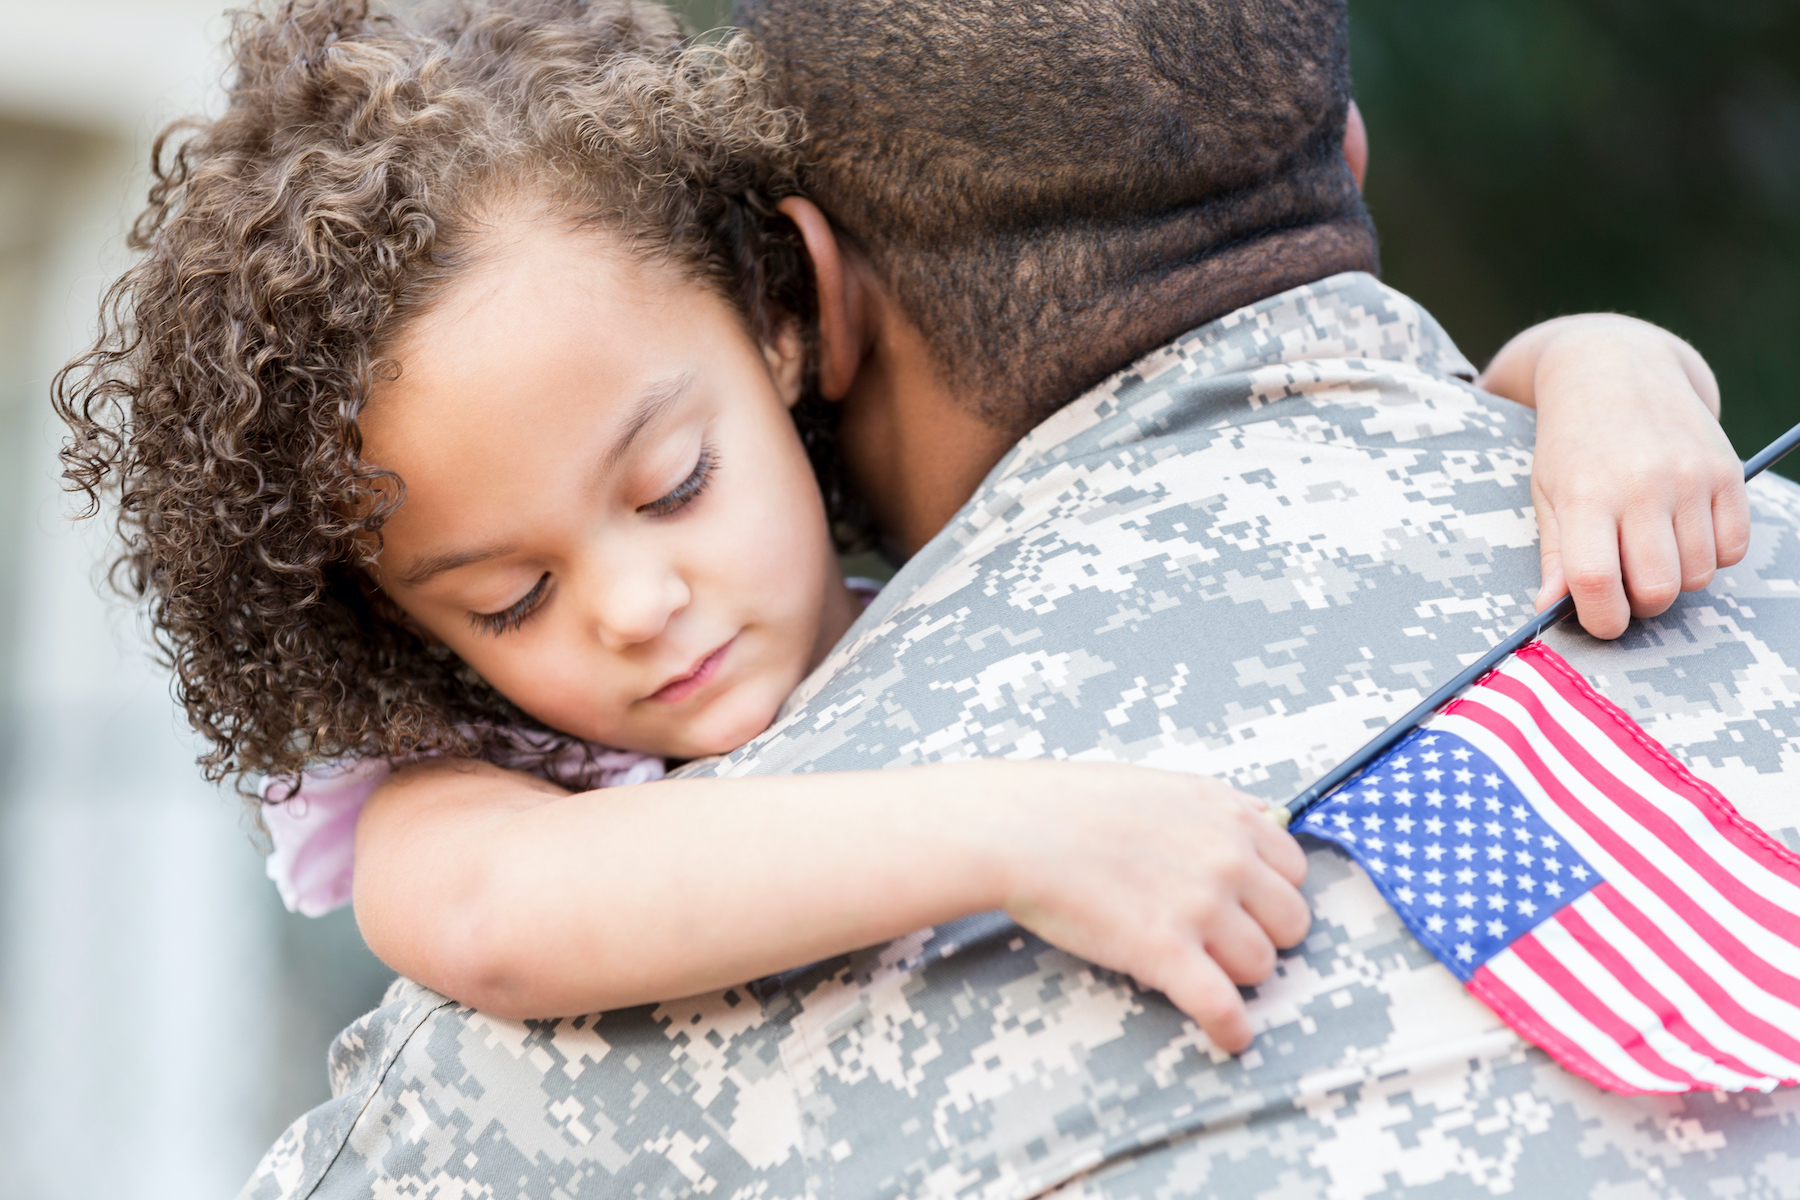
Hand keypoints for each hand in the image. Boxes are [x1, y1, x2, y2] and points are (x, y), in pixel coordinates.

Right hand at [985, 762, 1309, 1052]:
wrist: (1015, 828)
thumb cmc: (1071, 805)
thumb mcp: (1163, 785)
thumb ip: (1219, 806)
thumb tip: (1268, 818)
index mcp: (1227, 815)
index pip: (1295, 870)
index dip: (1269, 894)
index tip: (1247, 908)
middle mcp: (1226, 858)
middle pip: (1290, 923)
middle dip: (1260, 935)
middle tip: (1221, 942)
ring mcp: (1200, 905)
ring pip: (1260, 966)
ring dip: (1234, 976)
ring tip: (1200, 973)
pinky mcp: (1165, 951)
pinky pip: (1223, 1007)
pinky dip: (1231, 1030)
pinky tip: (1227, 1038)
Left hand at [1481, 315, 1748, 638]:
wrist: (1615, 369)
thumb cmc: (1572, 442)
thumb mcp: (1548, 494)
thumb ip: (1554, 555)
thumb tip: (1549, 610)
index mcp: (1586, 495)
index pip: (1597, 580)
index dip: (1600, 619)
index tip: (1600, 619)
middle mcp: (1642, 485)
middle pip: (1657, 588)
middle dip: (1641, 604)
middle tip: (1626, 584)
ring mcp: (1690, 477)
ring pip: (1699, 574)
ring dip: (1676, 578)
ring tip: (1651, 549)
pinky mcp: (1727, 471)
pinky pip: (1734, 549)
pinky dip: (1713, 555)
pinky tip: (1684, 531)